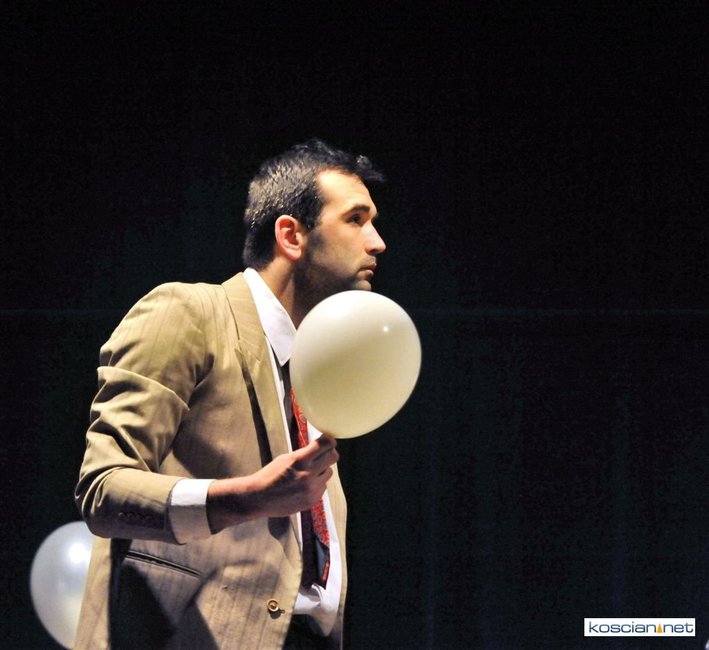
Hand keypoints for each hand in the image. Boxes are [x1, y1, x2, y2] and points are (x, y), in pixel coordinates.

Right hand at [206, 435, 337, 531]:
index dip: (329, 441)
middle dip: (329, 454)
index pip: (325, 444)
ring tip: (310, 473)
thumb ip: (305, 454)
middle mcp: (309, 474)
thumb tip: (321, 448)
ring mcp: (312, 489)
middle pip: (333, 457)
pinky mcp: (312, 500)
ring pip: (329, 473)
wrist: (259, 498)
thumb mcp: (286, 458)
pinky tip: (305, 486)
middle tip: (322, 455)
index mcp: (300, 460)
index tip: (328, 441)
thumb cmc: (270, 475)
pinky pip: (323, 487)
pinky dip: (317, 484)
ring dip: (322, 470)